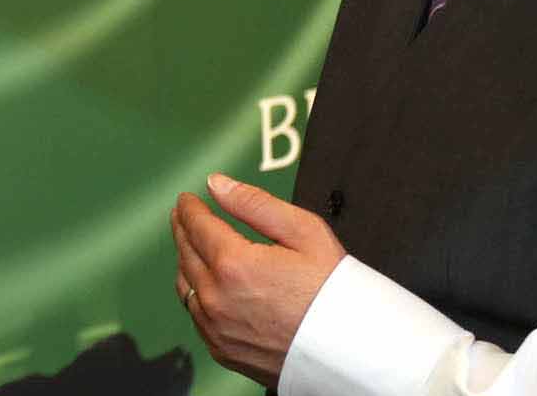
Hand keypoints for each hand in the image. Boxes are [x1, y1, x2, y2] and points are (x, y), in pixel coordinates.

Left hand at [170, 172, 344, 385]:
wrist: (352, 352)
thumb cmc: (335, 293)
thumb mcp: (304, 233)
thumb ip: (255, 204)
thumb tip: (218, 185)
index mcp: (234, 265)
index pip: (197, 226)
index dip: (189, 208)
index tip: (187, 199)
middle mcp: (218, 298)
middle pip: (186, 253)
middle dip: (184, 229)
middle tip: (184, 216)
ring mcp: (217, 328)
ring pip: (186, 286)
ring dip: (186, 261)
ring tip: (193, 246)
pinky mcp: (223, 351)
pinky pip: (196, 316)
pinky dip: (196, 295)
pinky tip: (205, 285)